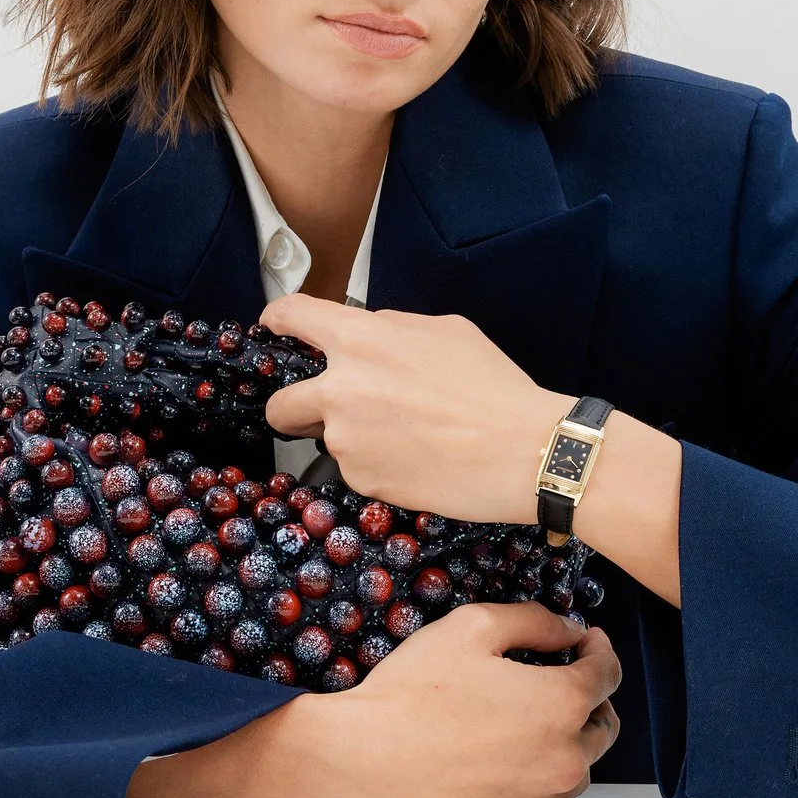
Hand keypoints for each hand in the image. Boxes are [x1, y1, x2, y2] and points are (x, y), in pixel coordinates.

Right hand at [127, 602, 622, 797]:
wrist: (362, 768)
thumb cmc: (411, 695)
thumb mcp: (471, 628)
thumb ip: (533, 620)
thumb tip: (570, 630)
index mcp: (562, 703)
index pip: (609, 673)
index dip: (600, 649)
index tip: (586, 639)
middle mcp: (564, 756)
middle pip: (604, 722)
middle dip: (590, 693)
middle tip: (560, 672)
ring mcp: (541, 795)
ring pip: (579, 760)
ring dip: (569, 732)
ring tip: (529, 710)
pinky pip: (546, 786)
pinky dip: (541, 762)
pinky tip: (504, 743)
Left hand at [258, 294, 568, 522]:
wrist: (524, 452)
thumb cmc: (494, 388)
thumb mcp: (445, 330)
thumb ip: (392, 328)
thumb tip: (368, 334)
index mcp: (361, 340)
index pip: (292, 316)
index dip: (276, 320)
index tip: (273, 327)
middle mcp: (341, 389)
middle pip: (281, 403)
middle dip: (292, 409)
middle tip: (319, 412)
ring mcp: (347, 440)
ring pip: (327, 438)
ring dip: (352, 437)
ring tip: (408, 437)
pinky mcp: (362, 480)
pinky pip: (356, 468)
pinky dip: (378, 465)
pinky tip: (418, 459)